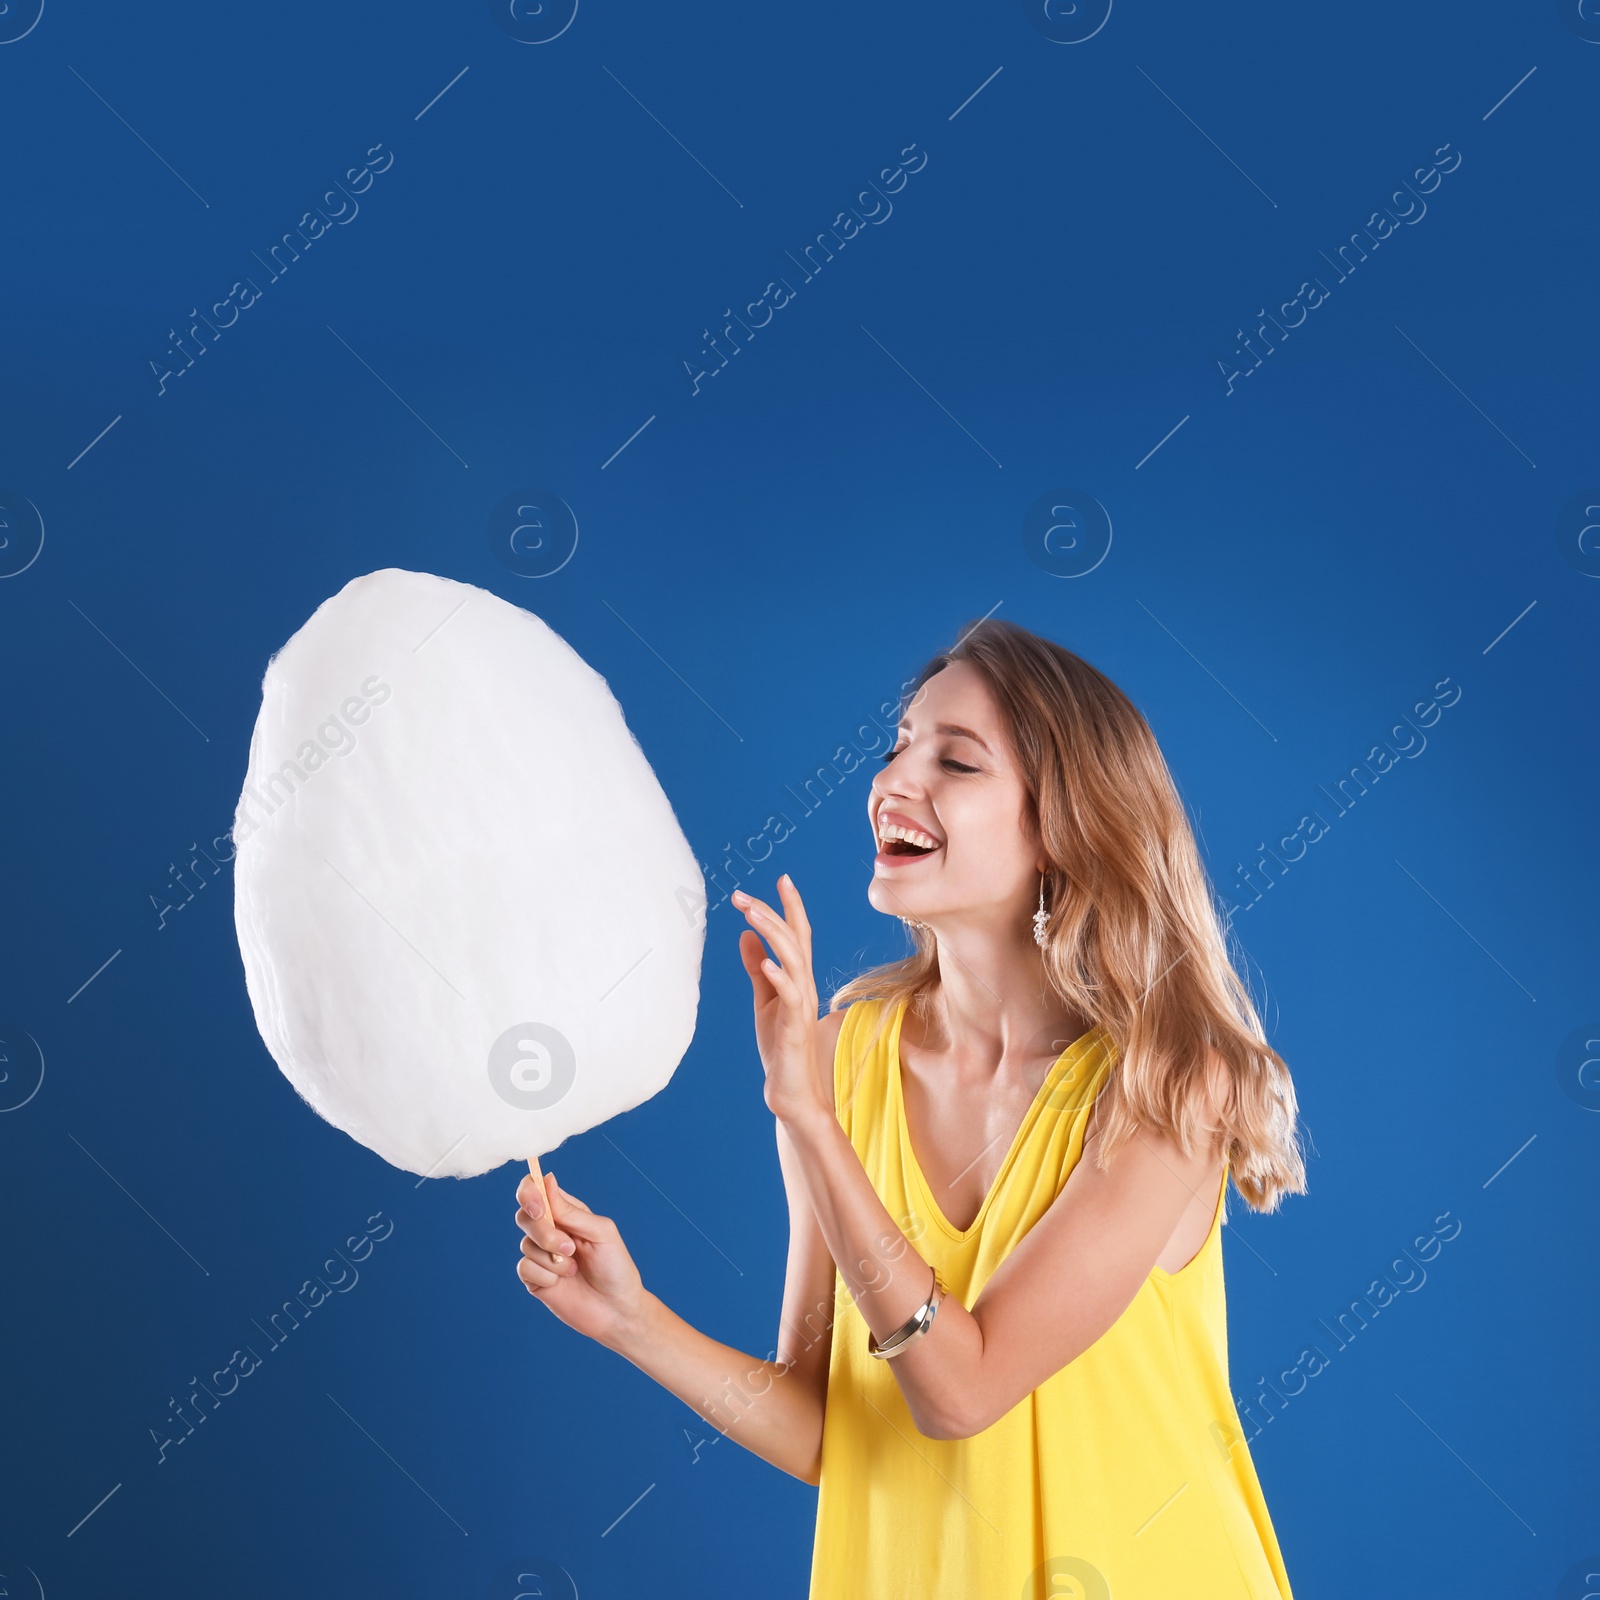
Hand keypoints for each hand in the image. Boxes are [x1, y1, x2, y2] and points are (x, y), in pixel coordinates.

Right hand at [515, 1166, 646, 1347]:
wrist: (616, 1310)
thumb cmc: (615, 1267)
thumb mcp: (601, 1232)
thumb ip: (571, 1211)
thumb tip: (546, 1180)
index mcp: (567, 1212)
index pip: (535, 1190)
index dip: (529, 1193)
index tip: (538, 1208)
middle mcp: (550, 1230)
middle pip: (524, 1216)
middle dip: (544, 1233)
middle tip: (570, 1248)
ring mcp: (541, 1254)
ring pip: (525, 1244)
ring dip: (552, 1259)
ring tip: (574, 1269)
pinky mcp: (534, 1278)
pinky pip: (525, 1268)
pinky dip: (546, 1275)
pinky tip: (562, 1282)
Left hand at [733, 875, 831, 1126]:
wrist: (790, 1088)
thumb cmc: (779, 1045)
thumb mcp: (763, 999)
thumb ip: (756, 967)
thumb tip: (745, 934)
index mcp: (797, 976)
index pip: (797, 933)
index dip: (791, 906)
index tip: (782, 877)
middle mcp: (804, 984)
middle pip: (793, 938)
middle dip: (770, 912)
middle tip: (742, 895)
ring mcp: (802, 1004)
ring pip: (793, 959)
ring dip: (773, 933)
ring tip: (752, 914)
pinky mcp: (795, 1025)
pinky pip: (791, 996)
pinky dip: (779, 977)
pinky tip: (765, 963)